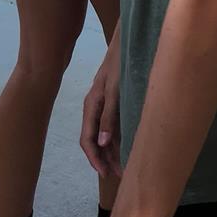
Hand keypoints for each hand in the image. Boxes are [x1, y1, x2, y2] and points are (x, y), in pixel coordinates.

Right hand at [80, 46, 123, 178]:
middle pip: (96, 140)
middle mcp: (95, 108)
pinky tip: (129, 146)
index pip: (87, 140)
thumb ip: (108, 116)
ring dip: (113, 151)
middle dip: (105, 159)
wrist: (128, 41)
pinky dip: (119, 138)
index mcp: (91, 106)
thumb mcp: (115, 90)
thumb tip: (101, 144)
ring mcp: (105, 105)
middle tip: (119, 175)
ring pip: (105, 134)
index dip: (95, 158)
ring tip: (124, 166)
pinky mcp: (115, 101)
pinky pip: (114, 125)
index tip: (105, 173)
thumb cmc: (120, 64)